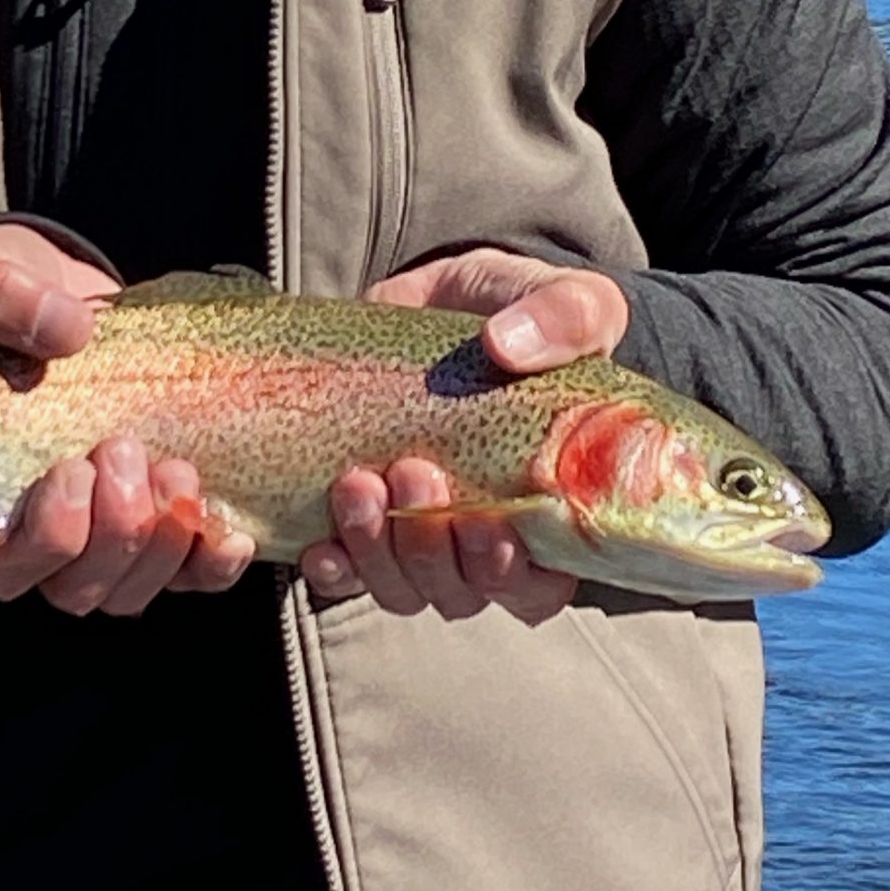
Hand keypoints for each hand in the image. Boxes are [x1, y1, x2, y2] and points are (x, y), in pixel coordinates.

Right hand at [0, 226, 256, 613]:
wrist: (60, 296)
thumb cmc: (3, 302)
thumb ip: (1, 300)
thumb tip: (65, 328)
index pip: (7, 567)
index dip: (46, 538)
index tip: (71, 469)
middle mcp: (41, 536)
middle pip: (78, 588)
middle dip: (115, 532)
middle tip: (126, 450)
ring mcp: (106, 533)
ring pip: (132, 590)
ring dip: (163, 544)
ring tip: (176, 469)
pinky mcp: (160, 519)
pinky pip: (191, 575)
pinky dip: (212, 563)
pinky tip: (229, 529)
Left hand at [300, 246, 627, 624]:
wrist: (454, 298)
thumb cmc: (528, 313)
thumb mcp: (569, 302)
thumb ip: (566, 319)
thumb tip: (507, 345)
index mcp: (549, 510)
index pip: (536, 588)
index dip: (510, 575)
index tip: (487, 523)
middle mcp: (483, 537)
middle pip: (459, 592)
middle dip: (430, 548)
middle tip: (411, 469)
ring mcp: (419, 530)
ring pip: (401, 587)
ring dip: (376, 552)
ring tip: (357, 482)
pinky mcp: (366, 514)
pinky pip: (345, 574)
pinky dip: (333, 569)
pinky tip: (320, 545)